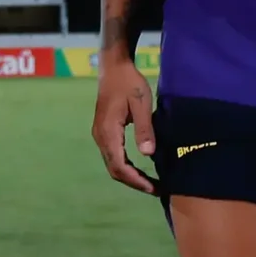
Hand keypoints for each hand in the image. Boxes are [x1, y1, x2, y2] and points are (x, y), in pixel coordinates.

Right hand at [92, 53, 158, 195]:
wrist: (113, 67)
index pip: (119, 165)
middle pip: (114, 169)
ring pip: (112, 164)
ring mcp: (100, 135)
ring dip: (130, 176)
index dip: (135, 180)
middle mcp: (100, 137)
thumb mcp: (141, 104)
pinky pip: (113, 156)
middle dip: (134, 182)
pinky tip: (140, 169)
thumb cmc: (129, 82)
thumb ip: (144, 129)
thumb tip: (148, 155)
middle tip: (155, 189)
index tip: (153, 188)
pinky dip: (126, 166)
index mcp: (108, 131)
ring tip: (150, 183)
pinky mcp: (104, 132)